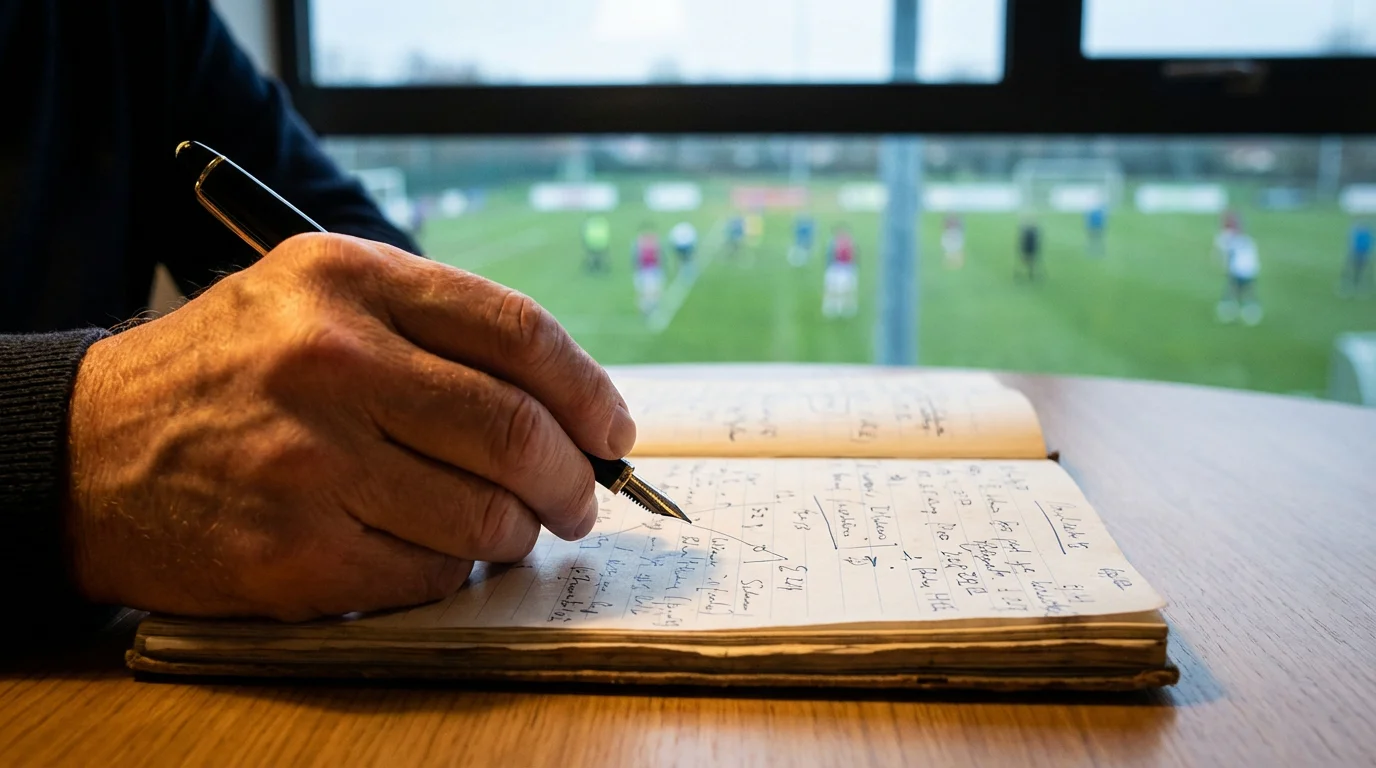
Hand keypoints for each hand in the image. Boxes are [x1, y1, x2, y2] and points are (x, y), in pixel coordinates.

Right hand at [64, 234, 634, 620]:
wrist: (90, 450)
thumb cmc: (229, 373)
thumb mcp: (319, 298)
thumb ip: (436, 330)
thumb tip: (566, 403)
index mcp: (348, 280)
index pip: (518, 333)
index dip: (589, 390)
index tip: (613, 430)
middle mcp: (331, 361)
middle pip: (515, 430)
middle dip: (573, 478)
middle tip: (580, 498)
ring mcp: (310, 461)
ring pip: (484, 515)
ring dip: (518, 532)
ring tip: (510, 527)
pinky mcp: (294, 552)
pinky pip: (430, 573)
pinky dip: (452, 570)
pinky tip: (432, 550)